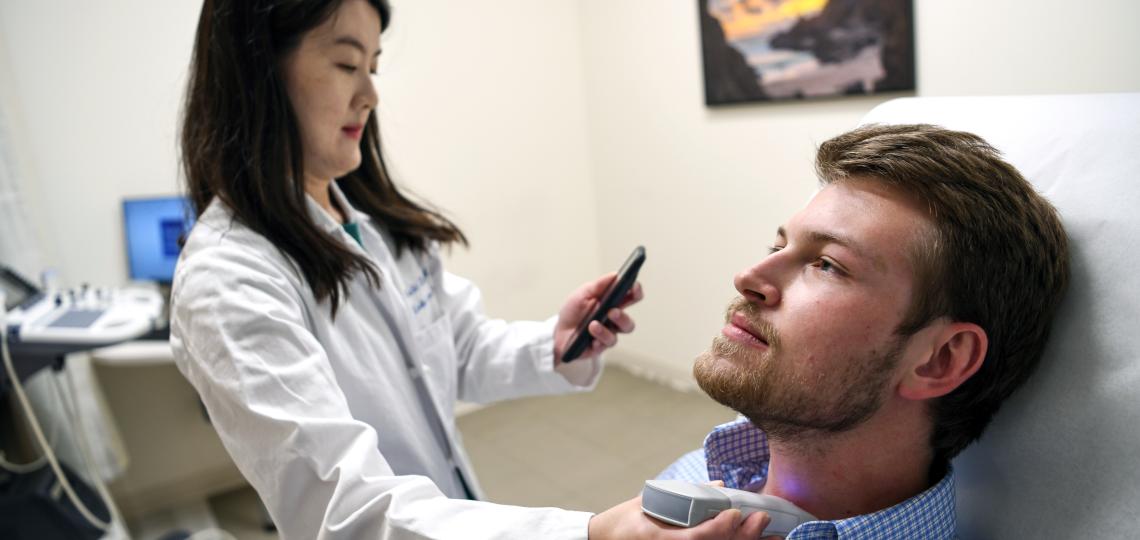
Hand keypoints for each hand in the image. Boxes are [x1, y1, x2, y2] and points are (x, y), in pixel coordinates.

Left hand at [553, 272, 643, 362]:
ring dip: (606, 330)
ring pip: (615, 338)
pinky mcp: (599, 347)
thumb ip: (599, 285)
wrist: (557, 332)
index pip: (631, 297)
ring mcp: (607, 335)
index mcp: (613, 304)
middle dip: (622, 316)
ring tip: (593, 324)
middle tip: (612, 311)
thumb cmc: (573, 311)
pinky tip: (590, 335)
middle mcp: (613, 321)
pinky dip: (597, 338)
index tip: (634, 287)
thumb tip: (616, 275)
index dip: (636, 291)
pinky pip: (604, 345)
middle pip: (628, 321)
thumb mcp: (583, 294)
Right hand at [588, 494, 775, 539]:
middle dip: (743, 537)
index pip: (697, 538)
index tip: (735, 513)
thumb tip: (719, 486)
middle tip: (762, 520)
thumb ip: (684, 494)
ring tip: (773, 538)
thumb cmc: (625, 521)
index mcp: (662, 538)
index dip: (720, 528)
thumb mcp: (650, 501)